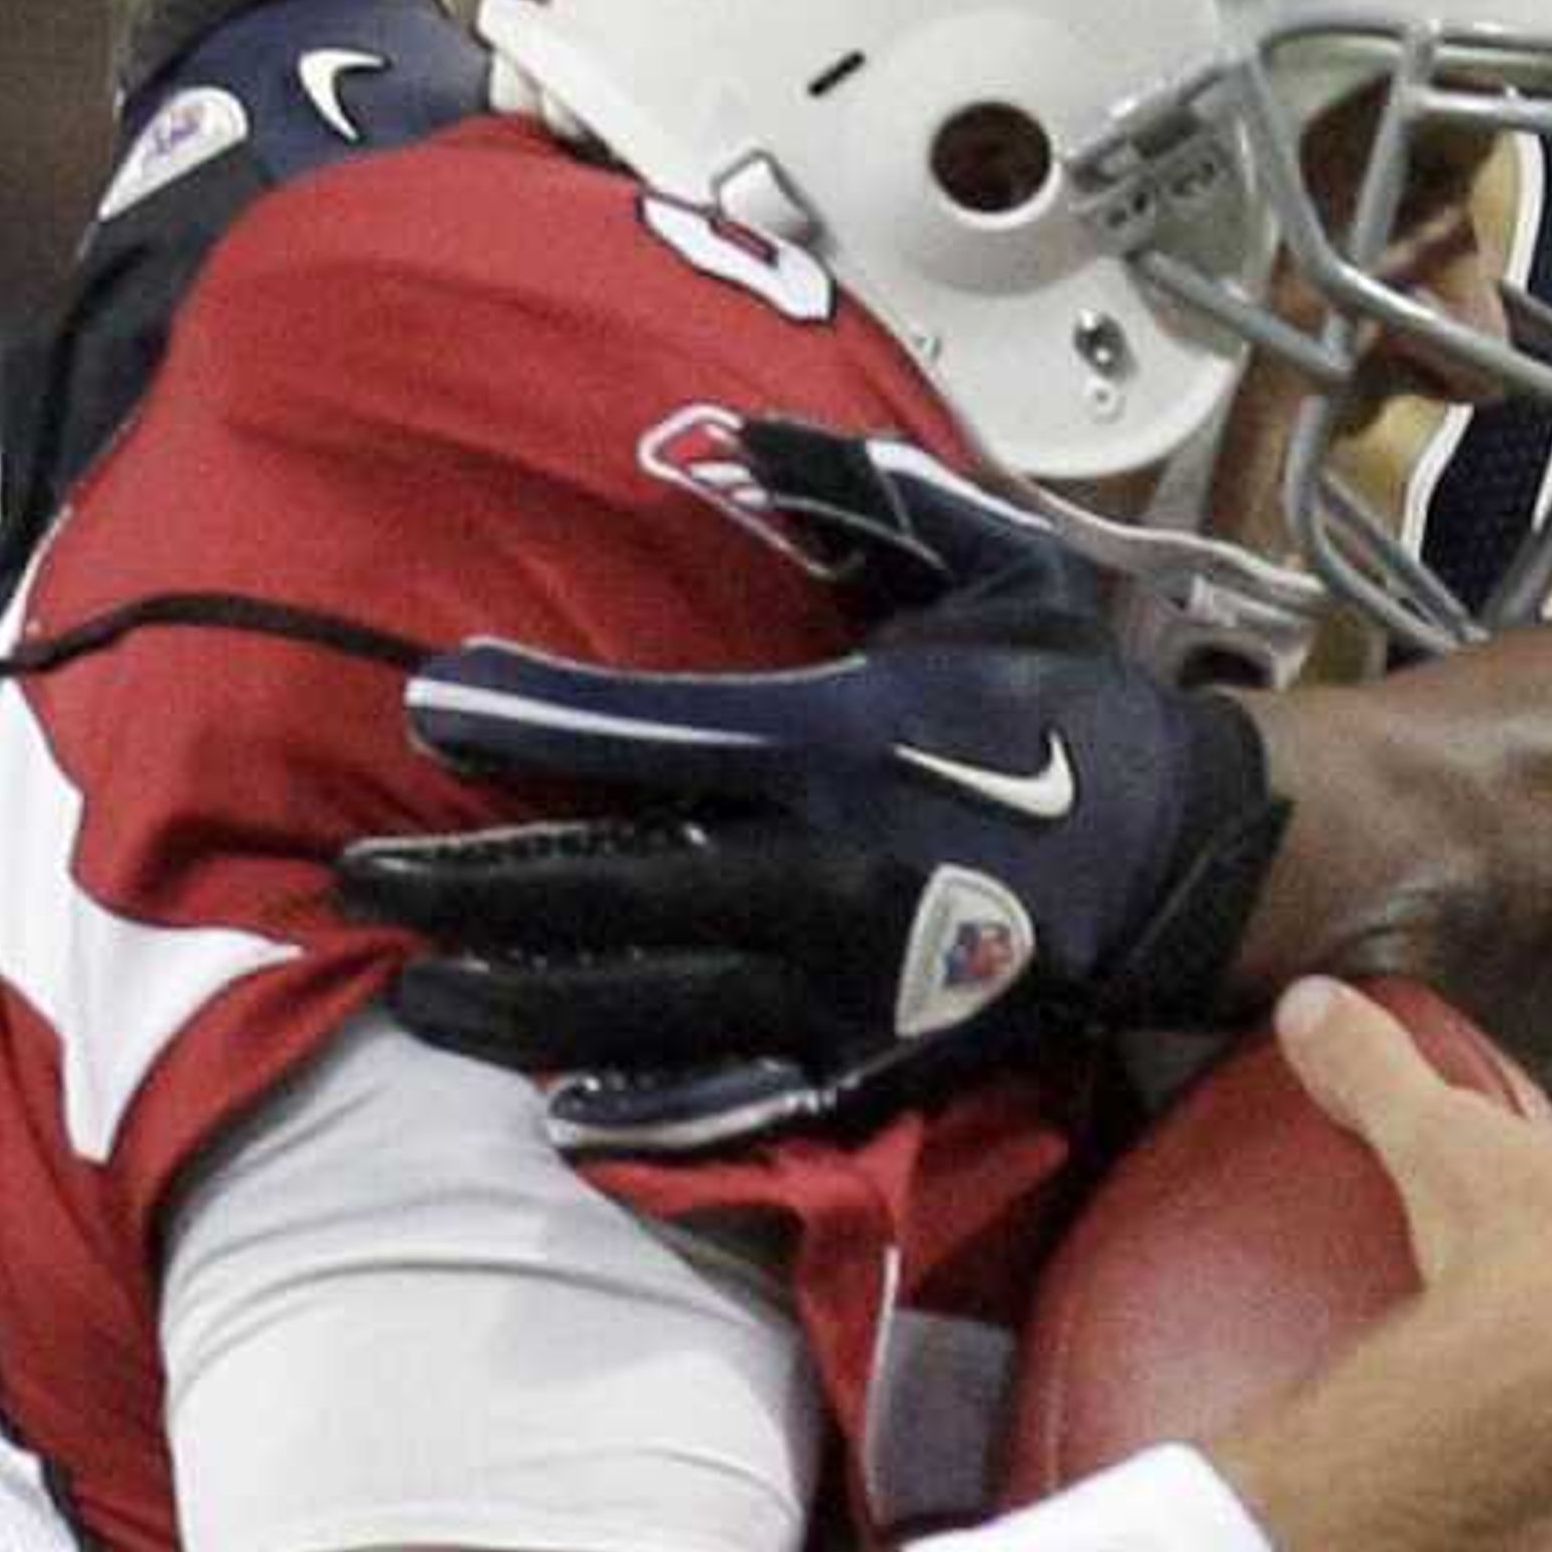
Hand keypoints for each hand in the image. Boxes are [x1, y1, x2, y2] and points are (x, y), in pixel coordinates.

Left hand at [338, 432, 1285, 1152]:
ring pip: (637, 1001)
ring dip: (512, 998)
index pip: (632, 733)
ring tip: (416, 988)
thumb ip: (854, 494)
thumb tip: (724, 436)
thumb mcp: (986, 561)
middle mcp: (817, 870)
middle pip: (598, 883)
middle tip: (355, 878)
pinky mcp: (875, 1060)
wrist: (1196, 853)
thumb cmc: (1074, 701)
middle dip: (462, 882)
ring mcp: (839, 981)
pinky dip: (642, 1114)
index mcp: (835, 739)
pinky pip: (734, 1100)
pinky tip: (555, 1108)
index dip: (514, 718)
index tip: (424, 703)